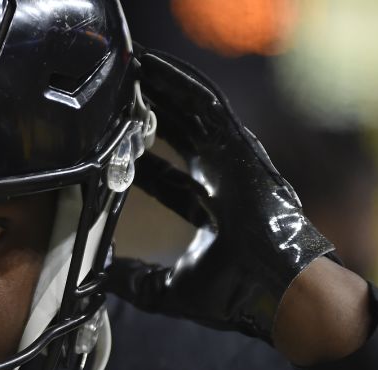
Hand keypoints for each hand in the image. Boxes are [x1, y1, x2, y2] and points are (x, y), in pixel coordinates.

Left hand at [106, 50, 355, 355]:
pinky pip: (209, 107)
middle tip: (119, 93)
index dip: (140, 160)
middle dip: (149, 113)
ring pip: (192, 114)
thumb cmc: (237, 294)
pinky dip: (183, 86)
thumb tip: (101, 277)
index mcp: (211, 209)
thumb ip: (135, 279)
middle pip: (178, 136)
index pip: (167, 177)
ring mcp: (233, 161)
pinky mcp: (240, 149)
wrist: (276, 291)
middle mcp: (222, 179)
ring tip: (133, 67)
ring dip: (162, 90)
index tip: (113, 145)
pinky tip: (157, 69)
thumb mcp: (168, 289)